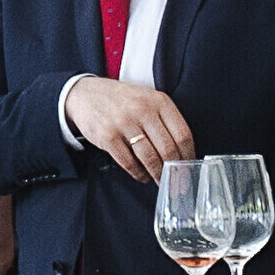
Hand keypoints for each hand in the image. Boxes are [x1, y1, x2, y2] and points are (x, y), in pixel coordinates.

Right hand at [63, 75, 197, 184]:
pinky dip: (138, 173)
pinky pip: (129, 162)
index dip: (188, 155)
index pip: (183, 134)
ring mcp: (124, 123)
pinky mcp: (107, 136)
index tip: (189, 167)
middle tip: (177, 181)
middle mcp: (143, 110)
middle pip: (168, 148)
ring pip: (150, 158)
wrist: (85, 94)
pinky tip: (142, 176)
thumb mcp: (148, 99)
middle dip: (174, 169)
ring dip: (157, 174)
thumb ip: (165, 119)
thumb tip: (182, 152)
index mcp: (159, 101)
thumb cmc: (122, 100)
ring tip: (159, 180)